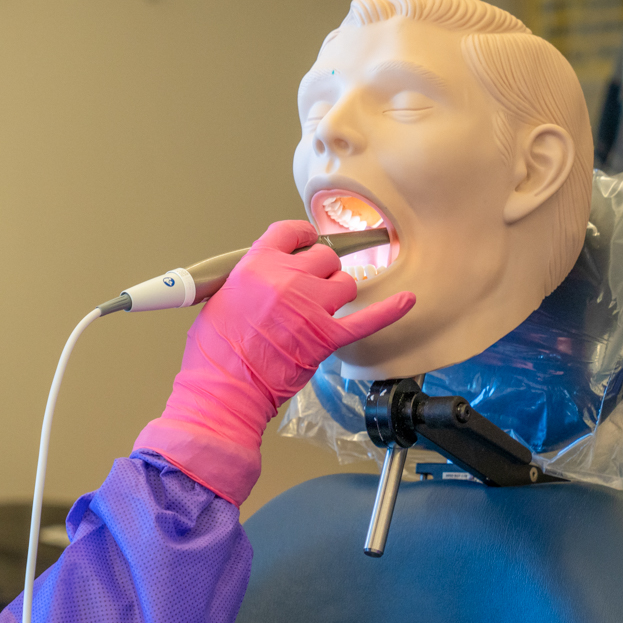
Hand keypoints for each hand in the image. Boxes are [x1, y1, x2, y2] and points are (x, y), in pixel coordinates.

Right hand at [135, 220, 415, 502]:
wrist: (225, 389)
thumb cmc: (217, 353)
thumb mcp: (219, 298)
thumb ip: (250, 279)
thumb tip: (270, 276)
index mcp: (256, 266)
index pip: (289, 232)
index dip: (302, 235)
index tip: (308, 240)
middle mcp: (287, 280)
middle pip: (323, 257)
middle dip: (320, 270)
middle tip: (311, 287)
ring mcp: (310, 308)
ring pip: (345, 284)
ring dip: (338, 293)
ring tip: (324, 308)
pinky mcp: (327, 337)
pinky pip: (368, 318)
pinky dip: (390, 310)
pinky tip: (406, 300)